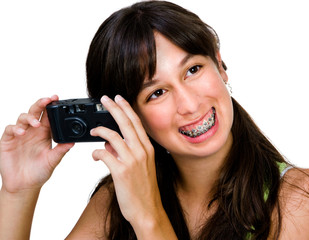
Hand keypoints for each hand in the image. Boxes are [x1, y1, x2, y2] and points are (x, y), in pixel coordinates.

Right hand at [0, 96, 73, 193]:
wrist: (24, 186)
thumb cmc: (39, 172)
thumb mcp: (53, 160)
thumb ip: (60, 150)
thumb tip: (72, 142)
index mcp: (44, 133)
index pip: (48, 115)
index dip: (51, 106)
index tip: (57, 99)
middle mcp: (32, 131)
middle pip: (35, 112)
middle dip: (40, 104)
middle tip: (47, 100)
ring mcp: (20, 135)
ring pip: (22, 118)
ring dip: (29, 118)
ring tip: (35, 124)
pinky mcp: (8, 141)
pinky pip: (10, 129)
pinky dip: (16, 128)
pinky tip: (22, 132)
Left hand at [90, 95, 161, 226]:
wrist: (147, 210)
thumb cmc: (144, 189)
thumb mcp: (140, 167)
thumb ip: (125, 152)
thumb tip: (109, 144)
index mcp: (147, 148)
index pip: (136, 122)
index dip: (126, 108)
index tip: (118, 98)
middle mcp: (141, 151)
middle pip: (126, 123)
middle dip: (114, 108)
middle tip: (104, 98)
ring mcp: (132, 160)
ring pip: (113, 136)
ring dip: (100, 130)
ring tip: (93, 130)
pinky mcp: (121, 171)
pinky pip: (104, 154)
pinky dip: (97, 152)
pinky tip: (95, 156)